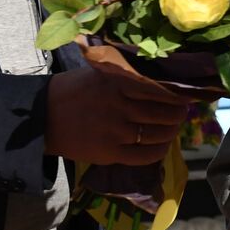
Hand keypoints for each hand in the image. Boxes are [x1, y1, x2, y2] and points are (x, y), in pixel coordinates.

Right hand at [44, 64, 188, 164]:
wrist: (43, 117)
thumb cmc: (73, 91)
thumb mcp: (99, 74)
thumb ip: (126, 75)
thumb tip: (161, 77)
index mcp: (117, 82)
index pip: (159, 89)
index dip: (178, 94)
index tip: (187, 95)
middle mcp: (119, 106)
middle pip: (162, 112)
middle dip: (178, 113)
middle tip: (183, 112)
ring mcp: (115, 131)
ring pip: (157, 134)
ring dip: (171, 131)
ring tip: (174, 127)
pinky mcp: (110, 153)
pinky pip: (145, 155)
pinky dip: (159, 150)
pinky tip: (162, 144)